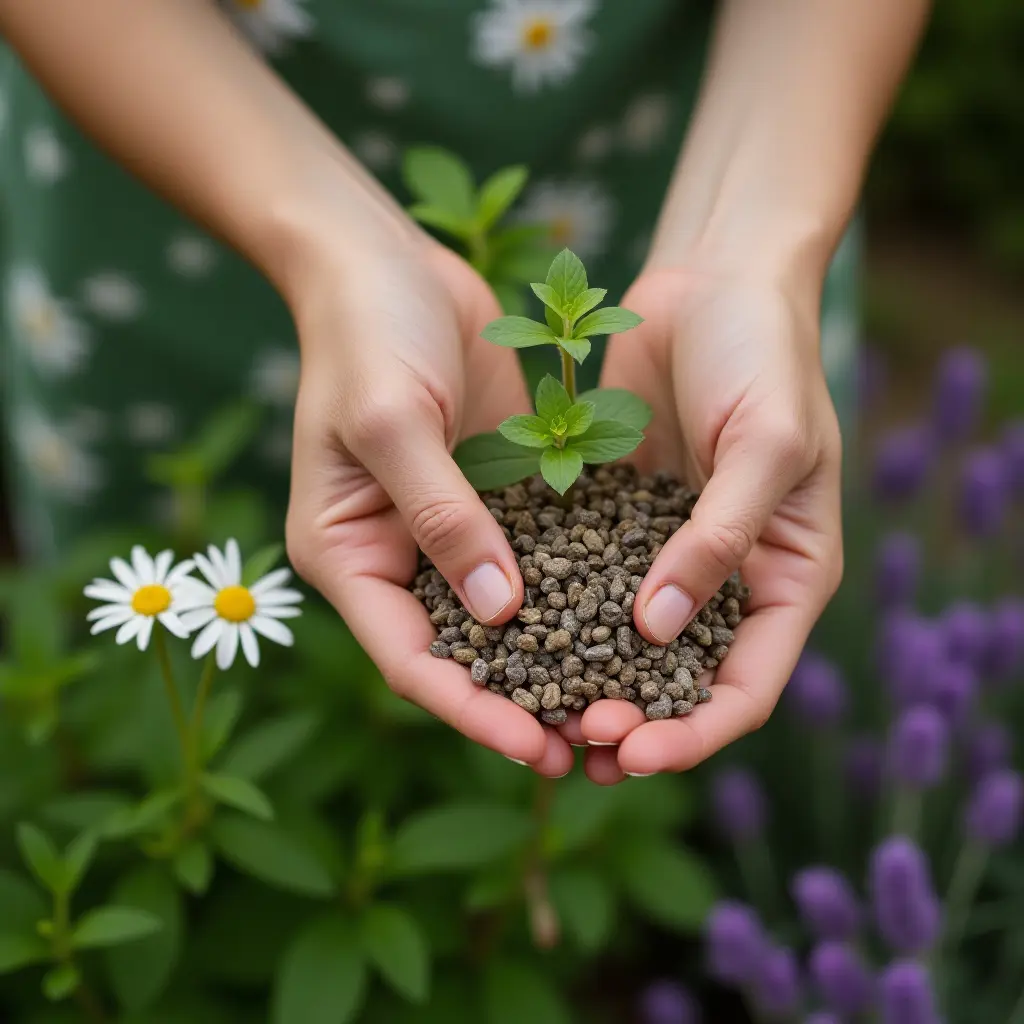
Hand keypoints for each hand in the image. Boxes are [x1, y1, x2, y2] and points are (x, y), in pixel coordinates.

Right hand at [284, 231, 574, 777]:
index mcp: (347, 555)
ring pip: (505, 619)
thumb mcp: (390, 420)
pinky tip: (631, 620)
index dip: (471, 709)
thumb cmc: (365, 332)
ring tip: (622, 703)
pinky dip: (576, 593)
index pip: (409, 658)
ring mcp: (449, 528)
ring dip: (558, 660)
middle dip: (521, 704)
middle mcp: (397, 555)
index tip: (534, 748)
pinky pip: (539, 557)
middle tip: (591, 747)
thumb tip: (499, 612)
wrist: (384, 261)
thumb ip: (441, 516)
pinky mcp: (495, 496)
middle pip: (461, 655)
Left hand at [578, 266, 843, 782]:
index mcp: (784, 577)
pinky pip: (580, 580)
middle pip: (678, 684)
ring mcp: (664, 553)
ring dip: (582, 684)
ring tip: (531, 714)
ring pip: (621, 645)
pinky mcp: (614, 520)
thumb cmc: (765, 355)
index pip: (745, 688)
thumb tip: (658, 631)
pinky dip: (551, 615)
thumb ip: (720, 538)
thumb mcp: (765, 443)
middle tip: (572, 742)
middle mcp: (724, 579)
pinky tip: (506, 634)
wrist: (714, 283)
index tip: (636, 756)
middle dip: (631, 723)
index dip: (694, 734)